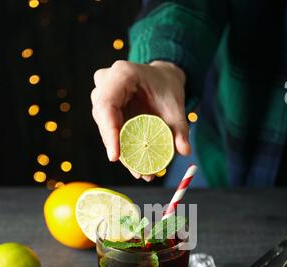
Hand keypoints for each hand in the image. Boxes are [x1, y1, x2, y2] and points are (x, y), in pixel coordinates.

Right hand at [91, 60, 190, 180]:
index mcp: (122, 74)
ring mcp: (101, 96)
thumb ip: (180, 128)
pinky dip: (123, 149)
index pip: (107, 105)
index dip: (109, 132)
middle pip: (103, 120)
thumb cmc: (167, 87)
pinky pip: (109, 132)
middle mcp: (106, 83)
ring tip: (141, 172)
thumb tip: (185, 151)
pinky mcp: (104, 110)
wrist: (162, 79)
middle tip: (137, 171)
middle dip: (119, 148)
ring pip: (105, 128)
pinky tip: (137, 166)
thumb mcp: (176, 105)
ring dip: (122, 152)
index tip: (115, 156)